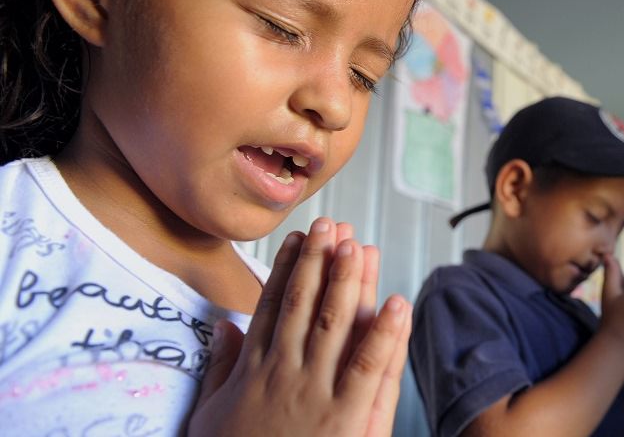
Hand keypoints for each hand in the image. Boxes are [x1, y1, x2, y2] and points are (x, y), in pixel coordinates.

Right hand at [187, 217, 412, 436]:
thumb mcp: (209, 414)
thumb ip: (219, 369)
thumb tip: (222, 327)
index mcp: (253, 371)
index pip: (272, 307)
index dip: (288, 268)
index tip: (299, 237)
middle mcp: (283, 374)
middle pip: (304, 305)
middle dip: (320, 261)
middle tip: (333, 223)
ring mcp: (314, 394)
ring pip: (334, 326)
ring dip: (349, 282)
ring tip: (359, 244)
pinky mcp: (345, 420)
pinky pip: (369, 370)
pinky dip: (385, 335)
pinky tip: (398, 303)